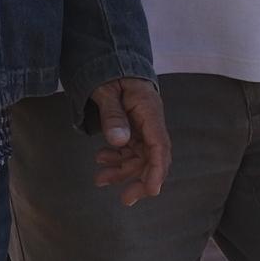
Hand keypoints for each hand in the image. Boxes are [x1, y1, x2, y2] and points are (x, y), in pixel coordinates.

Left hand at [87, 78, 171, 204]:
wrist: (112, 60)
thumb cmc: (110, 73)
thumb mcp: (106, 89)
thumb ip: (112, 114)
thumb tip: (118, 141)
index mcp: (149, 111)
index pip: (159, 146)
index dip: (156, 170)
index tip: (152, 190)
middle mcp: (151, 122)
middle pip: (153, 157)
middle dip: (140, 180)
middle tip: (126, 200)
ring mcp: (143, 126)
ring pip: (140, 157)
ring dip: (123, 171)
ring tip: (100, 179)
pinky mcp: (134, 129)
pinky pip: (130, 150)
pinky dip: (117, 159)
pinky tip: (102, 161)